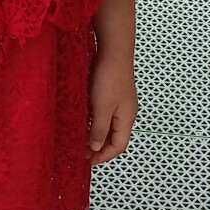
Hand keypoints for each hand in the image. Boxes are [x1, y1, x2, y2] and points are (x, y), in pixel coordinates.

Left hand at [88, 48, 137, 164]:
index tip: (88, 160)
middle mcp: (126, 112)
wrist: (113, 49)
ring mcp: (121, 102)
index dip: (104, 156)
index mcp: (127, 118)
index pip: (119, 146)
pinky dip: (96, 121)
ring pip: (110, 125)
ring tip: (82, 139)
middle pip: (116, 137)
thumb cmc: (110, 76)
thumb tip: (96, 147)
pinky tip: (85, 120)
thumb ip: (99, 129)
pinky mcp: (113, 93)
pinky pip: (106, 113)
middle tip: (83, 152)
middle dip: (100, 147)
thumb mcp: (102, 107)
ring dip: (97, 134)